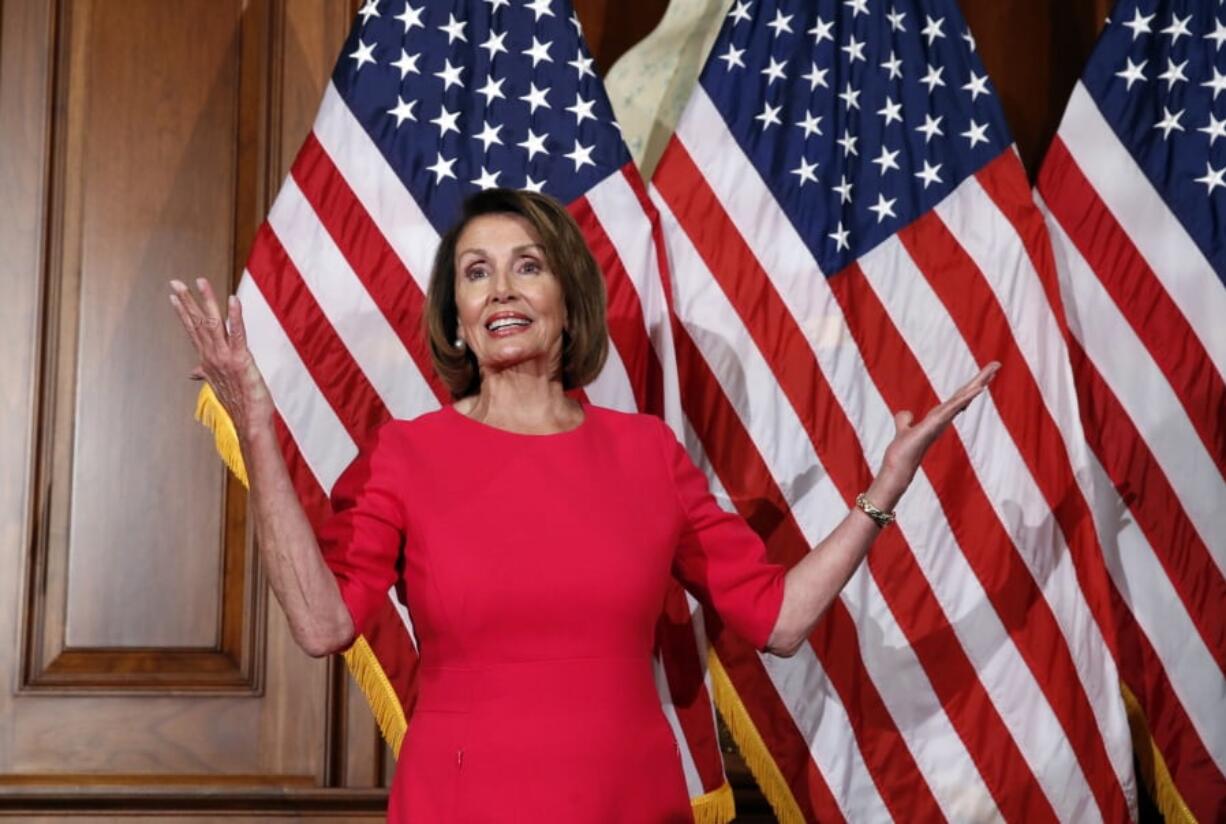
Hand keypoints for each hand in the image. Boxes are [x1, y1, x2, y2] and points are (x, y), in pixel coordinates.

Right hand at [168, 278, 273, 438]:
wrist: (248, 421)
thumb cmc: (237, 403)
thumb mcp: (217, 385)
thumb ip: (205, 373)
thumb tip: (193, 372)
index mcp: (207, 360)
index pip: (192, 331)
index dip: (183, 313)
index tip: (174, 296)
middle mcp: (212, 356)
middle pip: (196, 323)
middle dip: (187, 301)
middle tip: (175, 282)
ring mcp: (225, 357)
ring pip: (212, 323)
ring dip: (207, 301)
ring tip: (200, 282)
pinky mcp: (241, 359)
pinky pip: (237, 334)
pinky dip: (235, 316)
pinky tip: (233, 300)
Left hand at [867, 363, 1000, 508]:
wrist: (898, 465)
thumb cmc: (904, 450)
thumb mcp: (904, 427)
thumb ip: (905, 420)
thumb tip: (907, 413)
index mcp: (939, 416)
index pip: (958, 397)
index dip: (971, 386)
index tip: (984, 376)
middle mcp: (944, 417)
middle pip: (966, 394)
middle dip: (981, 379)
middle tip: (997, 364)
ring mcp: (942, 420)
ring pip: (964, 398)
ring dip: (978, 383)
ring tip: (993, 369)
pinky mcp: (936, 424)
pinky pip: (954, 408)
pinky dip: (967, 398)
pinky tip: (978, 389)